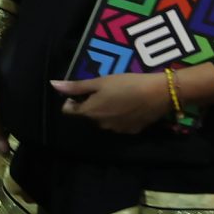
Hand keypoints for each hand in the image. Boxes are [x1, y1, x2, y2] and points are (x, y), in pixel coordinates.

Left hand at [51, 71, 174, 134]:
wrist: (160, 93)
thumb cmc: (127, 84)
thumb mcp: (100, 82)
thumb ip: (76, 86)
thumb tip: (53, 85)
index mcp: (89, 113)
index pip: (69, 110)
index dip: (72, 100)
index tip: (83, 91)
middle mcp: (100, 125)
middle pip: (87, 116)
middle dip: (91, 105)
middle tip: (104, 91)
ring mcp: (116, 130)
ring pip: (103, 121)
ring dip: (106, 111)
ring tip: (119, 97)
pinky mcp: (132, 131)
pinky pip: (119, 124)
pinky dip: (120, 117)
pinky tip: (130, 106)